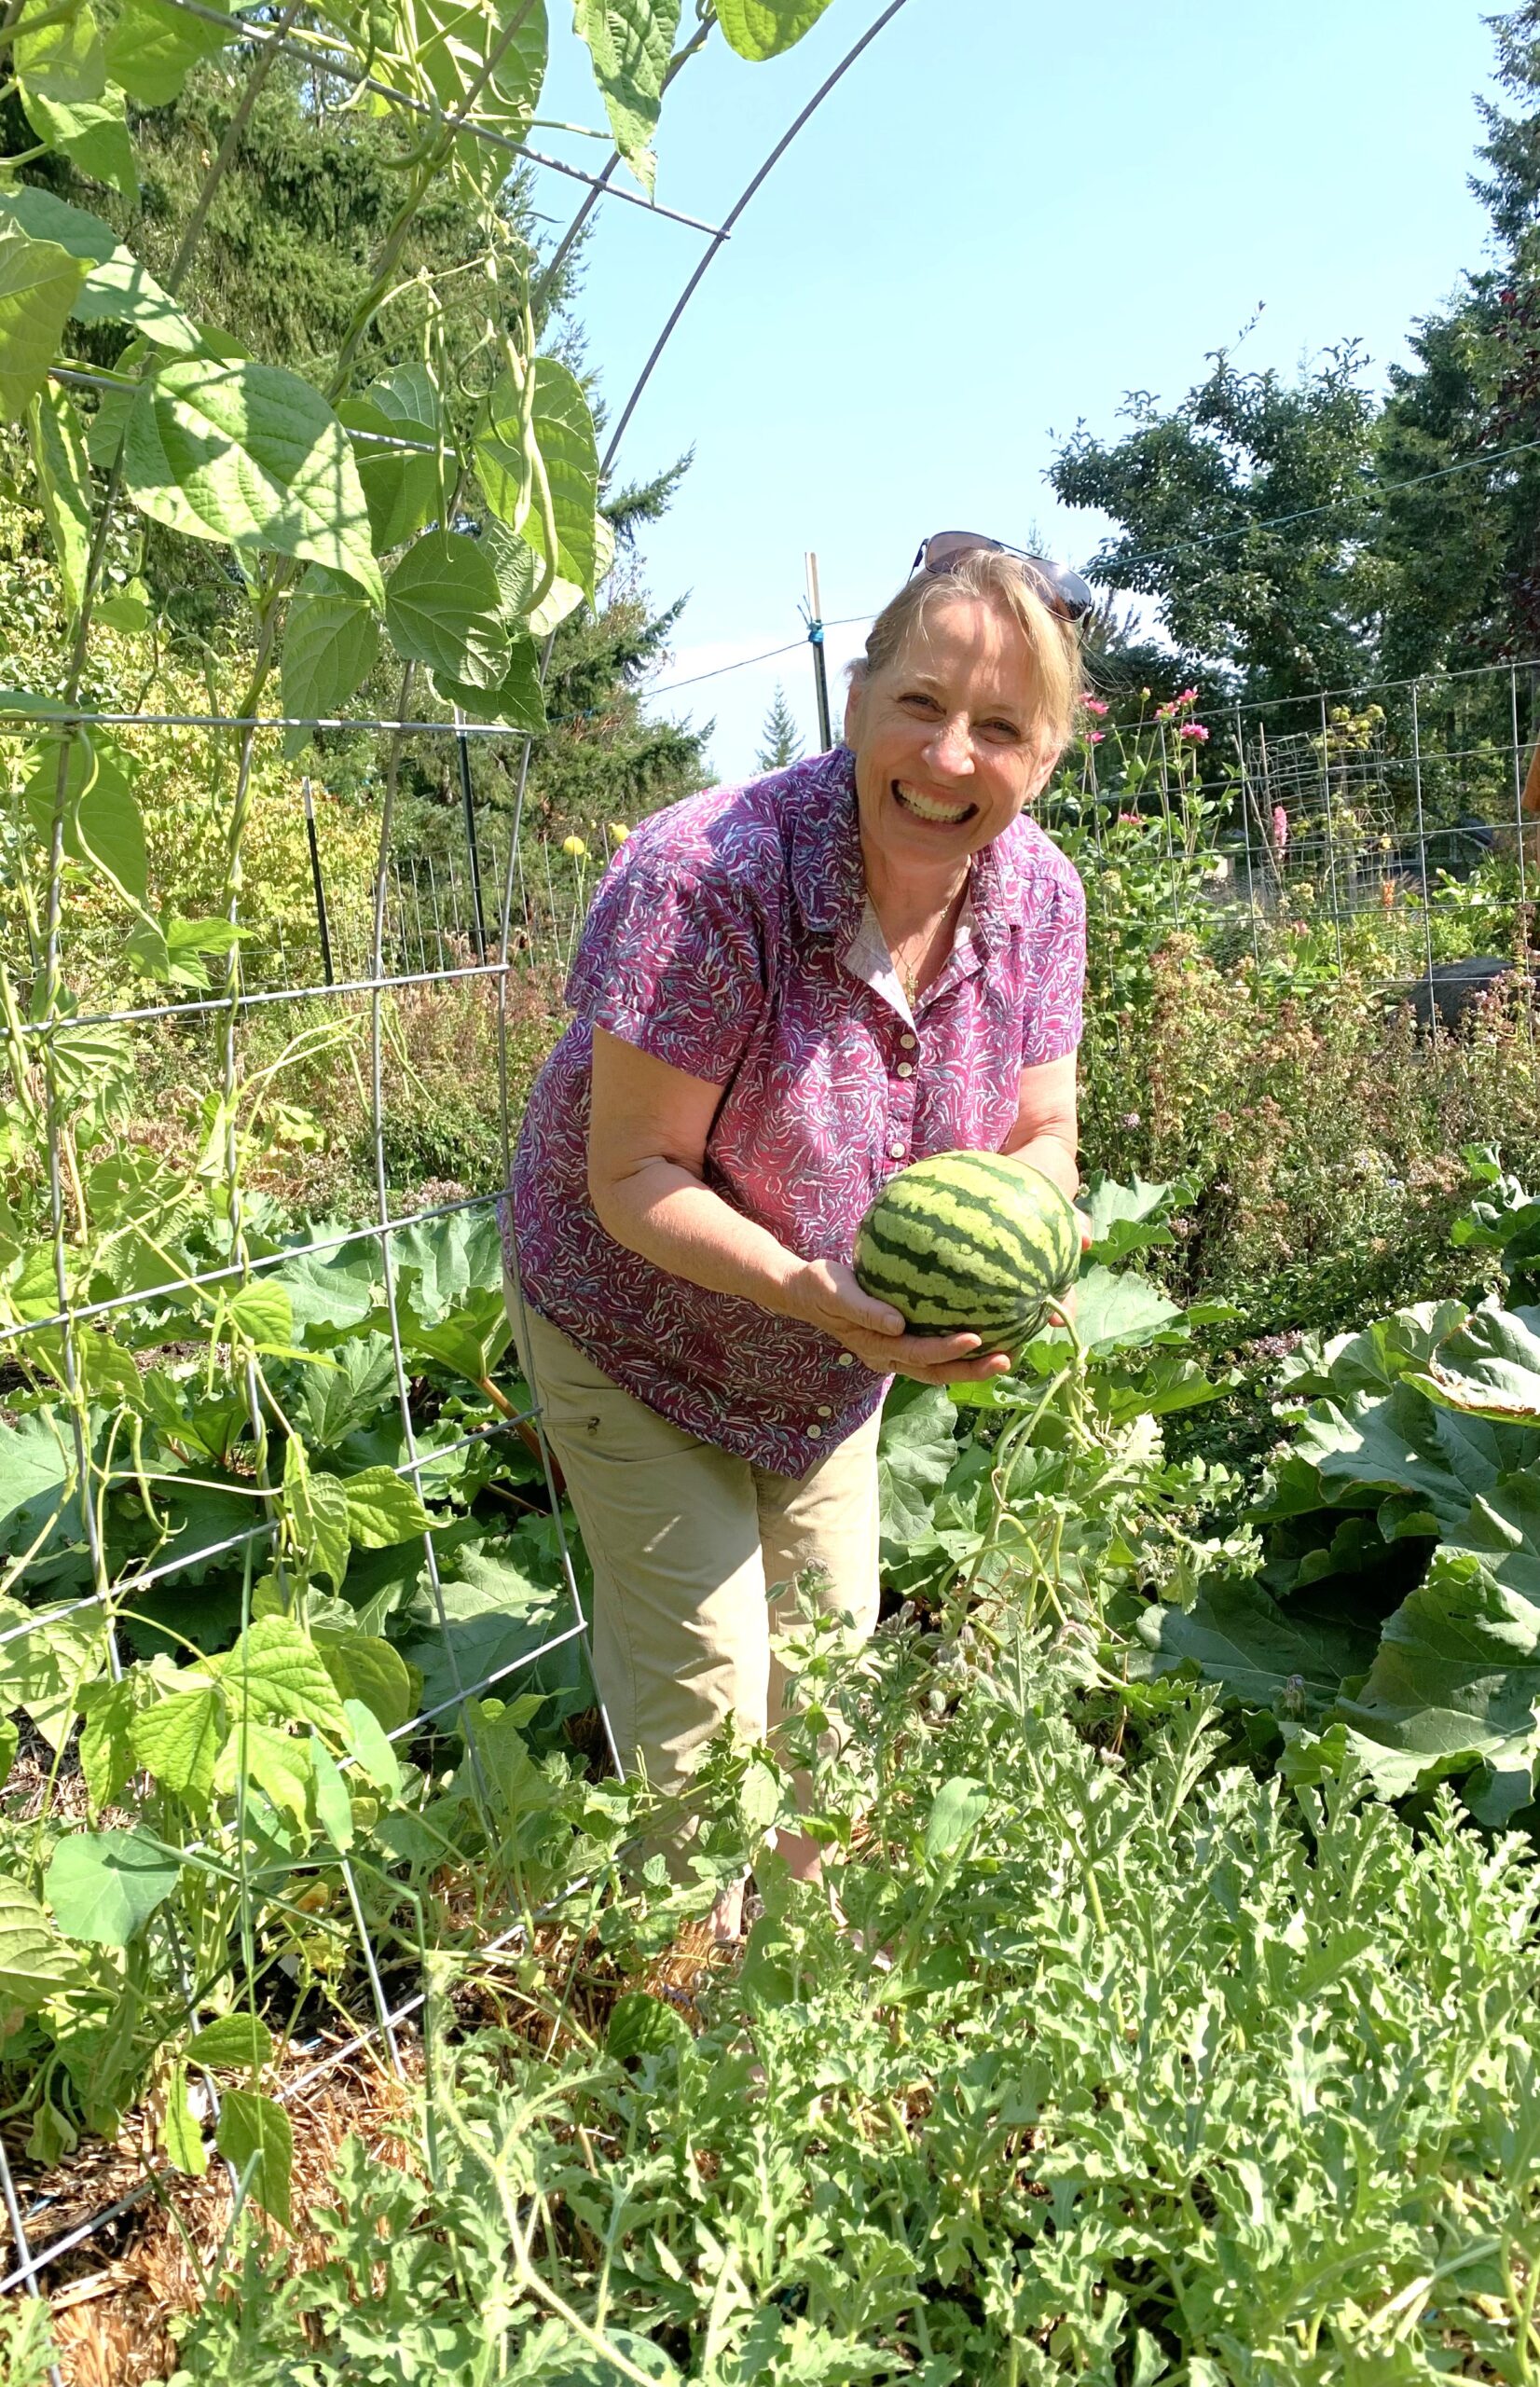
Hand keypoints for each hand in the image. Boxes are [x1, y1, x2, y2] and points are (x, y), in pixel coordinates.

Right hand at [785, 1258, 1012, 1387]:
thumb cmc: (821, 1287)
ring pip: (938, 1368)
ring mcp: (895, 1352)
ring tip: (1006, 1355)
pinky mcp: (900, 1341)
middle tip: (1006, 1359)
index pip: (918, 1354)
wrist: (805, 1292)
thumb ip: (866, 1310)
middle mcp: (889, 1356)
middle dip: (972, 1370)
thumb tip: (897, 1324)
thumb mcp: (837, 1293)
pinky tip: (987, 1334)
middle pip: (936, 1372)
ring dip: (971, 1366)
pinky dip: (960, 1350)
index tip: (976, 1338)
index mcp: (875, 1347)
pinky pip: (934, 1351)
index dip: (947, 1350)